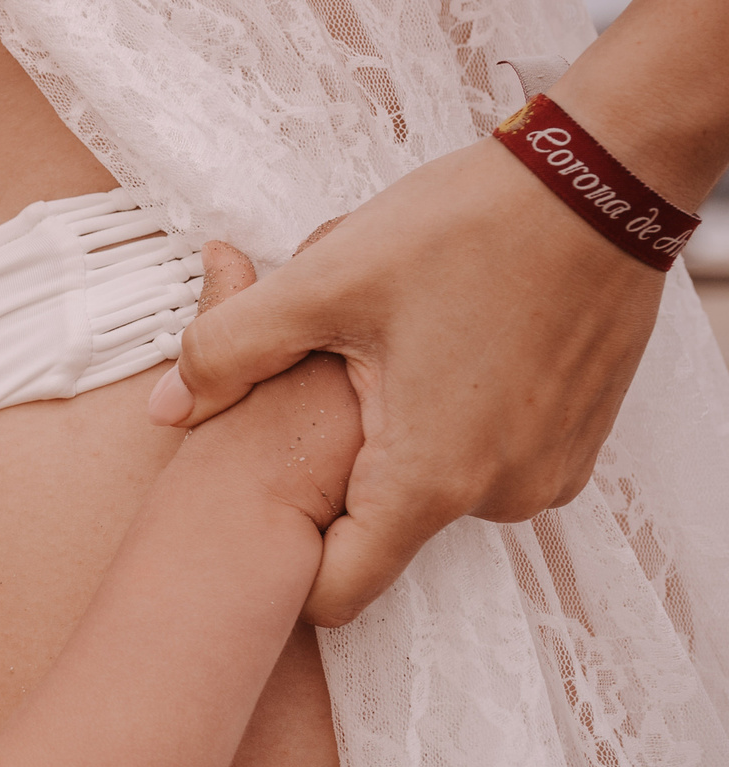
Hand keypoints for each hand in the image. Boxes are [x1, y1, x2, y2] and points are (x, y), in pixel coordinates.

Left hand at [147, 140, 666, 625]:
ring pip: (430, 481)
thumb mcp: (323, 285)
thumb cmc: (467, 227)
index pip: (338, 589)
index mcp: (431, 481)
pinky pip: (483, 453)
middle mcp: (500, 496)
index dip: (285, 555)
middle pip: (380, 523)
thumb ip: (227, 351)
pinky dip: (449, 412)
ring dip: (394, 425)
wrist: (605, 177)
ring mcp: (547, 472)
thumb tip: (162, 409)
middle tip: (344, 356)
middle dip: (337, 456)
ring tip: (400, 332)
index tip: (264, 498)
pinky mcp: (573, 441)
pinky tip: (444, 334)